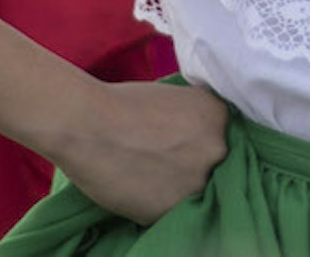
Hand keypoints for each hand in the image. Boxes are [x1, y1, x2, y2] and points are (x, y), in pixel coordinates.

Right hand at [53, 79, 228, 223]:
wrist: (88, 124)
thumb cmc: (122, 104)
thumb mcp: (174, 97)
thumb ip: (195, 119)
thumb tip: (198, 136)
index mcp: (219, 116)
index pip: (222, 137)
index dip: (201, 145)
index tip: (183, 147)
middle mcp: (217, 149)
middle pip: (214, 166)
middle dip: (192, 165)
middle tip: (163, 161)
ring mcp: (198, 181)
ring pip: (195, 192)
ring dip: (178, 188)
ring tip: (148, 176)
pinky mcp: (175, 209)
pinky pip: (173, 212)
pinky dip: (158, 205)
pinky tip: (139, 189)